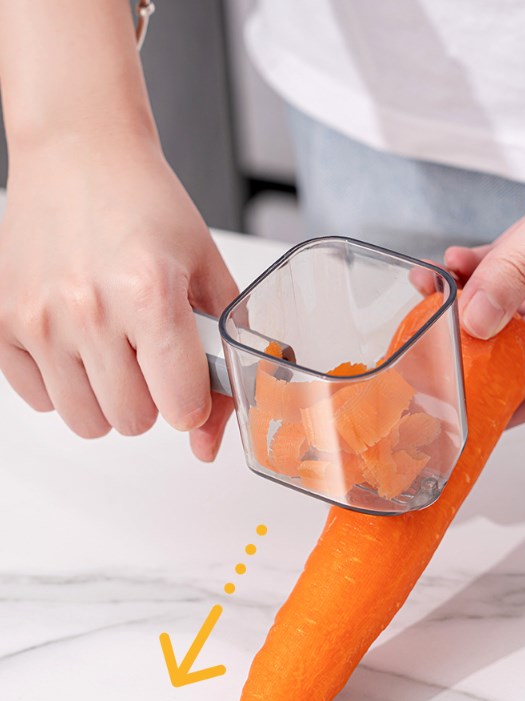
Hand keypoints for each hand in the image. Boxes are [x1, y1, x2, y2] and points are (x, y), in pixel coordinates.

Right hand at [0, 135, 237, 459]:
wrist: (79, 153)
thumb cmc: (146, 205)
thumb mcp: (206, 272)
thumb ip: (219, 358)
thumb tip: (207, 440)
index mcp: (150, 292)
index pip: (181, 406)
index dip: (191, 402)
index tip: (186, 383)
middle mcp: (88, 308)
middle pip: (132, 422)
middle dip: (150, 398)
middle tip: (148, 354)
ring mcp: (37, 317)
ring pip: (86, 422)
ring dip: (107, 397)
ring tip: (112, 348)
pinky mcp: (0, 322)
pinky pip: (40, 400)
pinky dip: (63, 383)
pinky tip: (76, 340)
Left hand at [446, 42, 524, 424]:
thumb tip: (479, 321)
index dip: (523, 404)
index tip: (479, 421)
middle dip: (484, 353)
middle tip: (435, 363)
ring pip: (515, 304)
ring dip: (471, 304)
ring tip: (431, 301)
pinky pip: (510, 264)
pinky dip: (479, 267)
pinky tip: (451, 266)